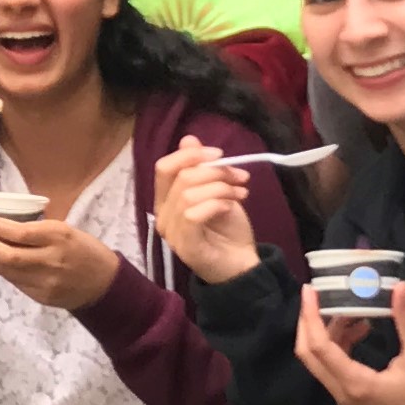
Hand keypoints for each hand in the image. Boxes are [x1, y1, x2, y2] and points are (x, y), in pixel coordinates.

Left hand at [0, 212, 120, 312]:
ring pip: (6, 271)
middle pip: (8, 255)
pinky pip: (14, 281)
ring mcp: (45, 282)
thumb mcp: (65, 230)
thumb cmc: (85, 250)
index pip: (20, 233)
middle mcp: (51, 260)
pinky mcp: (41, 296)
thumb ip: (36, 229)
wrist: (105, 285)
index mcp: (59, 237)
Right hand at [154, 135, 262, 283]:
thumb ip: (202, 169)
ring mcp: (172, 233)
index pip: (163, 168)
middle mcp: (163, 217)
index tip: (219, 154)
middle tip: (240, 177)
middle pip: (181, 179)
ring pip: (188, 195)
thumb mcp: (218, 191)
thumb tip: (189, 139)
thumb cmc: (227, 230)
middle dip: (215, 171)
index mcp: (166, 201)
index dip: (189, 155)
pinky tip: (230, 207)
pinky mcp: (186, 246)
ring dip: (220, 188)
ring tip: (241, 193)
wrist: (242, 265)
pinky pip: (193, 215)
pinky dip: (215, 204)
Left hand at [293, 280, 404, 404]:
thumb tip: (400, 287)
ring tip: (350, 311)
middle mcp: (342, 393)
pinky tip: (359, 329)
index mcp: (356, 384)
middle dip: (308, 323)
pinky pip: (333, 368)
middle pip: (309, 354)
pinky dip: (338, 346)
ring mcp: (344, 398)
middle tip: (317, 296)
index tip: (310, 291)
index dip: (311, 316)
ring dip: (327, 333)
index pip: (319, 347)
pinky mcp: (351, 398)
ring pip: (320, 361)